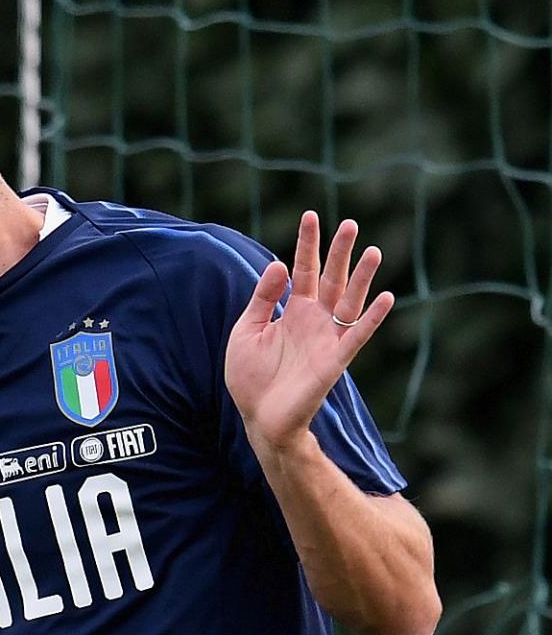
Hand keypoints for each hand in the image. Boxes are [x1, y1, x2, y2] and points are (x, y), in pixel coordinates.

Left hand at [225, 212, 393, 450]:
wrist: (258, 418)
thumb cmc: (250, 376)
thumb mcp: (247, 329)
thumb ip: (263, 298)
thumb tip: (279, 263)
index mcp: (292, 310)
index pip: (302, 269)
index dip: (307, 244)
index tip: (311, 216)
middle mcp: (314, 320)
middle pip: (331, 278)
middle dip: (340, 252)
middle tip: (350, 223)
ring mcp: (327, 338)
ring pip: (349, 301)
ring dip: (362, 277)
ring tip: (374, 250)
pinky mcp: (335, 360)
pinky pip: (357, 335)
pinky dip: (372, 318)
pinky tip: (386, 297)